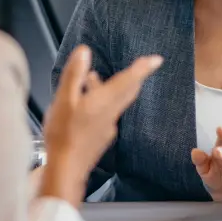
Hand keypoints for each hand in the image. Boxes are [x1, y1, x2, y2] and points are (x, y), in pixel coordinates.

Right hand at [41, 46, 161, 203]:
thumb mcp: (64, 100)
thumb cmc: (64, 135)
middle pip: (128, 91)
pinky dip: (102, 102)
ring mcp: (108, 127)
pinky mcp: (102, 137)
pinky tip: (87, 105)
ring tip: (92, 79)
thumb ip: (75, 74)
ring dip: (109, 88)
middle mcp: (111, 113)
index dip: (143, 68)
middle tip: (138, 67)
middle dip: (132, 77)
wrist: (67, 169)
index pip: (129, 80)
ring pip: (115, 101)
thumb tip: (85, 51)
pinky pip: (107, 113)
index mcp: (104, 101)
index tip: (157, 60)